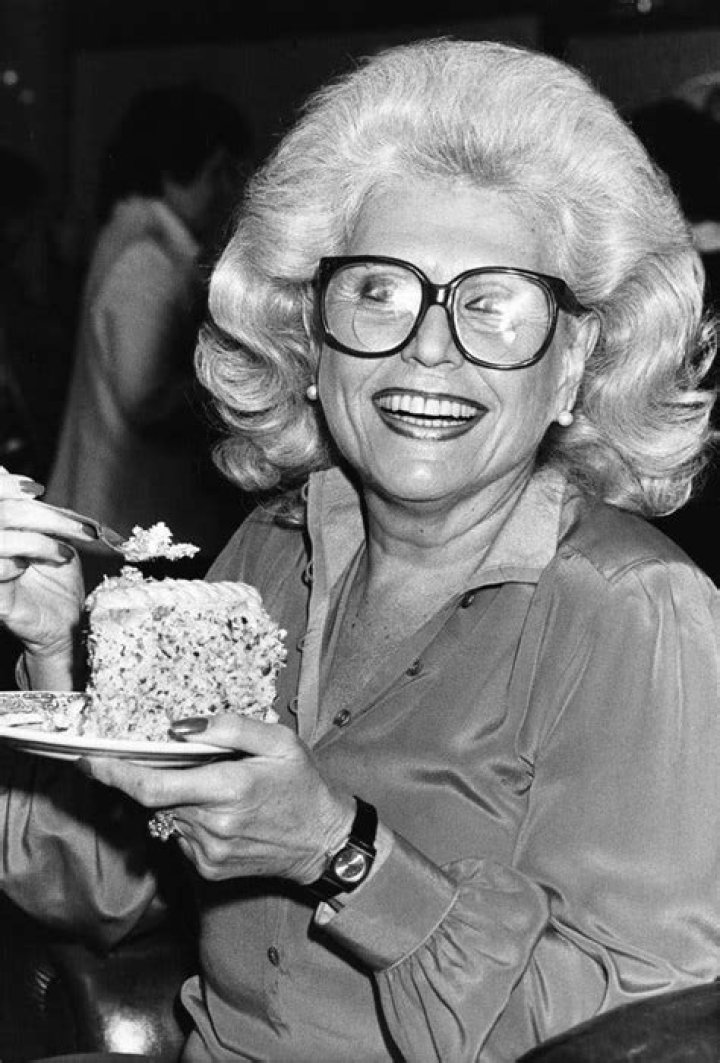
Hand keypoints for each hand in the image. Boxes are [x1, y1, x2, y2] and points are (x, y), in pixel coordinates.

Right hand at [0, 473, 89, 679]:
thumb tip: (29, 486)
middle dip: (45, 515)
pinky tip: (27, 568)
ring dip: (37, 541)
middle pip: (3, 512)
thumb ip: (41, 514)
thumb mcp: (54, 539)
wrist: (64, 620)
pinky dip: (13, 564)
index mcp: (1, 528)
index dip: (7, 484)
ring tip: (61, 554)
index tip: (38, 489)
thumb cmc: (57, 578)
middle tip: (81, 530)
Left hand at [80, 715, 356, 884]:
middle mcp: (212, 825)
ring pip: (168, 816)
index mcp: (228, 788)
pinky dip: (190, 819)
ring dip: (178, 798)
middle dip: (156, 776)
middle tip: (180, 762)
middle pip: (157, 798)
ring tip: (218, 788)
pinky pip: (181, 837)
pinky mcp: (208, 869)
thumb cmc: (303, 784)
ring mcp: (208, 852)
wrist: (324, 841)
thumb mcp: (279, 740)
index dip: (116, 775)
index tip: (89, 762)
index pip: (153, 786)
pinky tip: (222, 813)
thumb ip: (229, 727)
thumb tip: (180, 727)